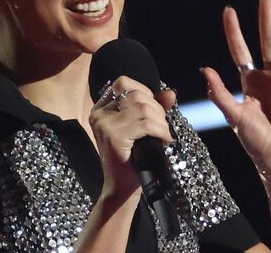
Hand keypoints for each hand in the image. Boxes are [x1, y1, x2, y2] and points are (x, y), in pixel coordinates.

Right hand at [89, 77, 174, 198]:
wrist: (122, 187)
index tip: (154, 110)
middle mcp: (99, 114)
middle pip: (136, 94)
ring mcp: (104, 125)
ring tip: (163, 135)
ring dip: (160, 121)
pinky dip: (160, 130)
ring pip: (142, 108)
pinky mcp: (114, 137)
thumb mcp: (143, 128)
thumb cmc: (132, 158)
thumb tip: (170, 92)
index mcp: (101, 108)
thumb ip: (155, 108)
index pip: (123, 83)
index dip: (144, 91)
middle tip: (162, 127)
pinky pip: (145, 124)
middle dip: (157, 109)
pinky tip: (164, 140)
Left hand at [201, 0, 270, 177]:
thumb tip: (205, 70)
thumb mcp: (234, 115)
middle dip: (265, 19)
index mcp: (249, 81)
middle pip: (266, 41)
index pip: (240, 50)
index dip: (234, 31)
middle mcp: (268, 76)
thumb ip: (220, 93)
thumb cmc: (255, 140)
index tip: (229, 10)